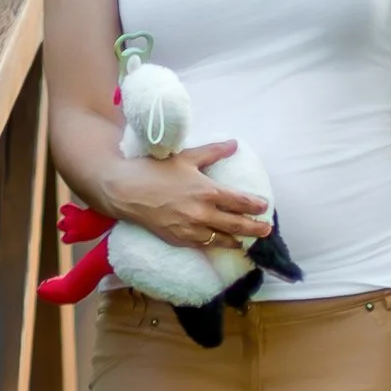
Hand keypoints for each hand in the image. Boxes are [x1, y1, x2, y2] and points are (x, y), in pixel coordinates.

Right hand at [110, 141, 269, 252]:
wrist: (125, 191)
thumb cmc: (154, 169)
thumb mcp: (186, 157)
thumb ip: (213, 152)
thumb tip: (234, 144)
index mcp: (207, 191)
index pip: (240, 202)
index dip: (255, 205)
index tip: (265, 206)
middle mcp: (202, 213)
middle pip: (237, 225)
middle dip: (255, 228)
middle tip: (266, 230)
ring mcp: (191, 229)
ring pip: (222, 240)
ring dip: (237, 240)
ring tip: (247, 240)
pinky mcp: (179, 239)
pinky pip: (204, 245)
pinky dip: (216, 245)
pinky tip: (223, 243)